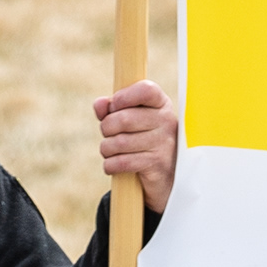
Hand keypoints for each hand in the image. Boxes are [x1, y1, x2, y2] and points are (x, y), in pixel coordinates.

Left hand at [94, 78, 179, 215]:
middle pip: (123, 119)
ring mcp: (164, 143)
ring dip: (106, 148)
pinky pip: (122, 162)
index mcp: (161, 104)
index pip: (145, 90)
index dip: (123, 97)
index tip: (115, 106)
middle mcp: (166, 121)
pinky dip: (110, 165)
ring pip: (119, 142)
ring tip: (110, 151)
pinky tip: (112, 165)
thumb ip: (112, 109)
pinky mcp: (157, 164)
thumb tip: (99, 104)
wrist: (164, 176)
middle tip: (108, 134)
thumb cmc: (142, 140)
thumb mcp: (129, 120)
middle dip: (106, 128)